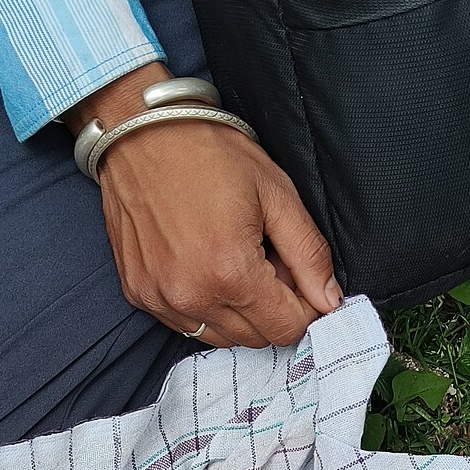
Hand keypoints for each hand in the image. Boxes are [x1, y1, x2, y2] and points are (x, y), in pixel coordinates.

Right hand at [66, 65, 341, 347]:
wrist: (140, 132)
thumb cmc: (209, 153)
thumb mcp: (276, 194)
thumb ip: (309, 254)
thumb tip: (330, 301)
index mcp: (230, 272)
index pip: (286, 328)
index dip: (303, 307)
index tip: (298, 278)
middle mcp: (192, 296)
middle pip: (256, 337)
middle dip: (272, 307)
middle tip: (266, 260)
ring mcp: (161, 299)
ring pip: (223, 337)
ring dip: (239, 312)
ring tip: (233, 261)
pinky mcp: (140, 295)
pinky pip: (188, 324)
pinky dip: (206, 306)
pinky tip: (203, 265)